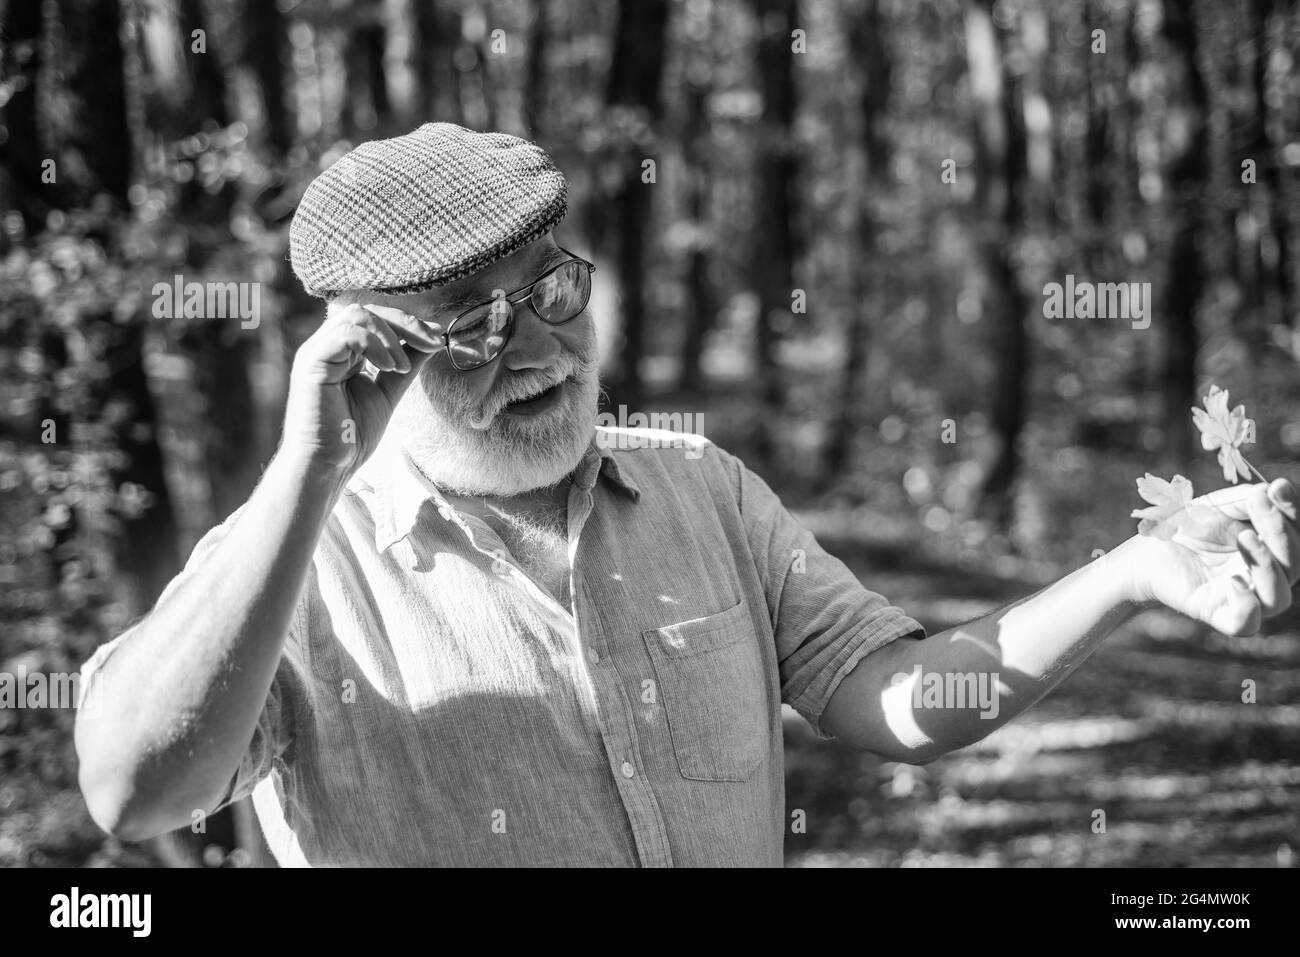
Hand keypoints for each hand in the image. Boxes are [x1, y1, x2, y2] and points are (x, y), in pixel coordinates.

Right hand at [280, 303, 442, 478]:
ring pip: (357, 315)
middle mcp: (326, 346)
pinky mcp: (312, 362)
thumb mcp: (387, 393)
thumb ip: (405, 366)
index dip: (407, 323)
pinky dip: (374, 345)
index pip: (374, 319)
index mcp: (341, 352)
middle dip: (405, 323)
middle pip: (367, 310)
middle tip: (432, 342)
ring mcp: (316, 352)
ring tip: (402, 367)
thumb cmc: (351, 437)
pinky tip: (389, 367)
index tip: (437, 337)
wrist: (326, 466)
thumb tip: (431, 342)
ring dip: (390, 336)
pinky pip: (346, 334)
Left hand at [1127, 478, 1299, 634]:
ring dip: (1268, 565)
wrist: (1148, 547)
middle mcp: (1263, 579)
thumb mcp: (1220, 505)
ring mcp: (1241, 598)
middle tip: (1259, 502)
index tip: (1278, 487)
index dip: (1292, 512)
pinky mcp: (1215, 613)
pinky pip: (1245, 623)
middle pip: (1294, 565)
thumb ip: (1248, 499)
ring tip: (1245, 535)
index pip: (1297, 537)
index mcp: (1272, 552)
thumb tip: (1271, 490)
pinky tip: (1233, 581)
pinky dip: (1246, 605)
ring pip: (1278, 597)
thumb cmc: (1189, 526)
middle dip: (1280, 531)